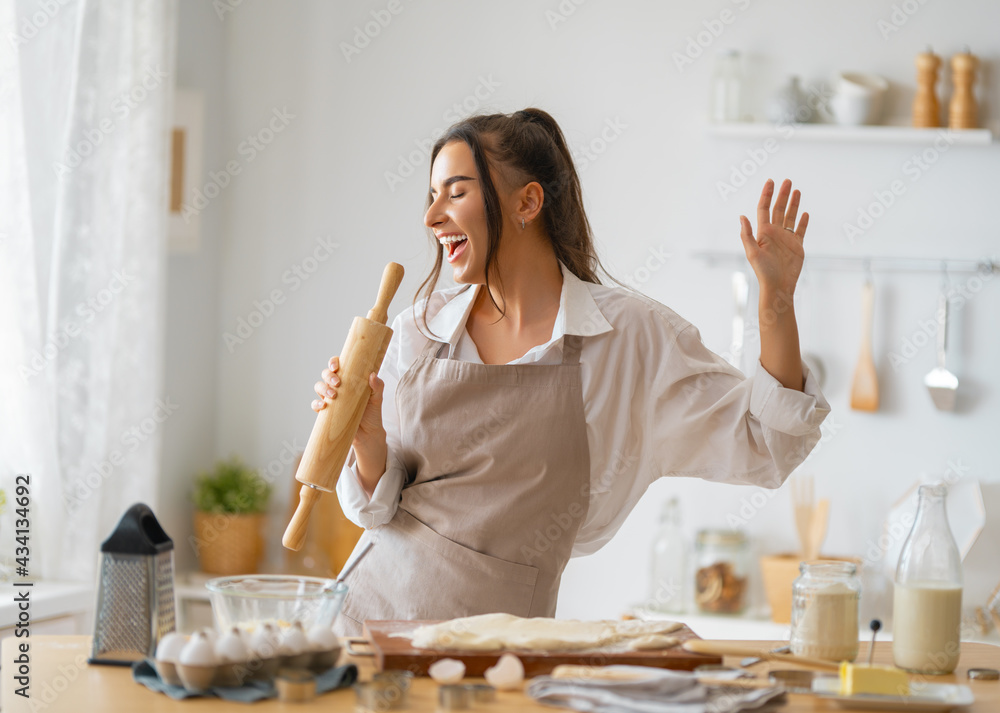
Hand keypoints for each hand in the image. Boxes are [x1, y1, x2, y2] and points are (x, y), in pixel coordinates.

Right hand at [312, 356, 385, 443]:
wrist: (368, 433)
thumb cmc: (372, 412)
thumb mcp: (378, 399)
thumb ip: (377, 386)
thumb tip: (372, 375)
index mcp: (349, 379)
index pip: (338, 365)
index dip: (333, 362)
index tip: (336, 367)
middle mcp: (338, 387)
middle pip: (326, 374)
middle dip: (328, 376)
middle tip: (338, 383)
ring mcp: (331, 398)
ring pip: (319, 387)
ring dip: (323, 388)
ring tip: (333, 395)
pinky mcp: (326, 411)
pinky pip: (315, 405)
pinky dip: (316, 404)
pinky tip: (324, 406)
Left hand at [739, 178, 807, 296]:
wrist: (779, 286)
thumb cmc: (763, 272)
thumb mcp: (752, 252)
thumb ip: (747, 234)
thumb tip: (741, 216)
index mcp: (763, 232)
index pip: (764, 209)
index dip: (766, 195)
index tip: (771, 182)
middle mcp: (774, 233)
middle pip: (778, 209)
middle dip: (782, 195)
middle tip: (787, 181)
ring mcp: (786, 239)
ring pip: (790, 217)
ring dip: (793, 204)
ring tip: (796, 190)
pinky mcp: (797, 246)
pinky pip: (800, 231)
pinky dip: (802, 222)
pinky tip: (805, 213)